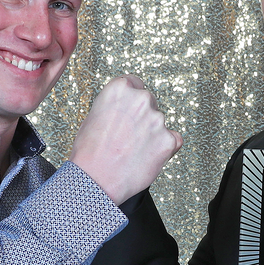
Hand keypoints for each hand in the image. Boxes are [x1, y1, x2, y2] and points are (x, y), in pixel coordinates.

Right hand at [68, 76, 182, 203]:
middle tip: (127, 136)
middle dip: (142, 117)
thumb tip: (125, 107)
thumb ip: (114, 105)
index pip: (135, 84)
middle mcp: (141, 99)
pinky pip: (174, 140)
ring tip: (132, 150)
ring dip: (152, 133)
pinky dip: (165, 148)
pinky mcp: (168, 140)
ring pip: (160, 123)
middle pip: (149, 102)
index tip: (129, 110)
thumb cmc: (89, 152)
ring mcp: (157, 120)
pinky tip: (147, 156)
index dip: (131, 100)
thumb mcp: (94, 115)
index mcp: (120, 88)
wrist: (94, 180)